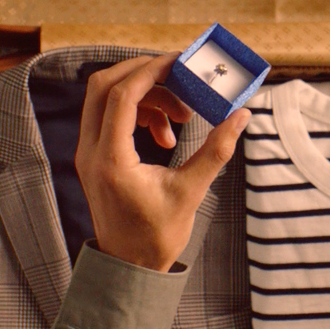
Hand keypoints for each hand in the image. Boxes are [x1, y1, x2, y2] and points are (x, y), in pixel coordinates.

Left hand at [76, 53, 249, 271]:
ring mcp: (87, 153)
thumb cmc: (157, 236)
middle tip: (178, 77)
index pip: (123, 96)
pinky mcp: (94, 156)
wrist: (130, 265)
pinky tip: (167, 136)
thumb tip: (242, 116)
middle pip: (103, 86)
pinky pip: (110, 116)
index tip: (180, 63)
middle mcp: (91, 152)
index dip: (151, 71)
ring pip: (106, 99)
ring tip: (181, 118)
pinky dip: (138, 113)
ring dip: (146, 96)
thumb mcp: (191, 192)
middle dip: (142, 73)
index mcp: (112, 160)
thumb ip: (216, 150)